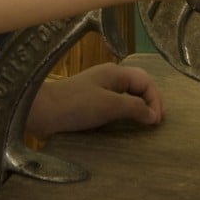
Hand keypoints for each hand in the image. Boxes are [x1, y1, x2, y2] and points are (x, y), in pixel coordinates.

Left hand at [26, 62, 163, 140]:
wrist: (43, 112)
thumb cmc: (77, 105)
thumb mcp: (110, 105)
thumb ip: (134, 108)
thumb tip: (154, 116)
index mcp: (115, 73)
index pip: (145, 81)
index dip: (155, 99)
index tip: (156, 121)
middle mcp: (108, 78)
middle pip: (137, 87)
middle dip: (149, 103)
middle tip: (154, 124)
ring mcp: (98, 90)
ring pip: (126, 97)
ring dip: (137, 110)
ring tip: (143, 126)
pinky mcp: (89, 104)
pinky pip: (114, 107)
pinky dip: (123, 115)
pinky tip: (123, 127)